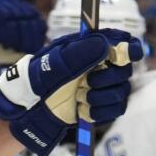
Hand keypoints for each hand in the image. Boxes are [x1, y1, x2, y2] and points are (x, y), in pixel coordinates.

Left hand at [0, 29, 140, 155]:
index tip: (129, 54)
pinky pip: (116, 108)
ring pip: (122, 90)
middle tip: (87, 83)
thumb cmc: (35, 84)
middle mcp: (97, 66)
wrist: (26, 114)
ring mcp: (100, 86)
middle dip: (108, 78)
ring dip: (101, 97)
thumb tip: (105, 45)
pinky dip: (101, 112)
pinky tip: (83, 111)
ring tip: (80, 98)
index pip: (119, 41)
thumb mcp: (51, 66)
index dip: (128, 46)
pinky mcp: (100, 106)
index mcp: (87, 49)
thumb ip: (78, 55)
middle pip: (124, 68)